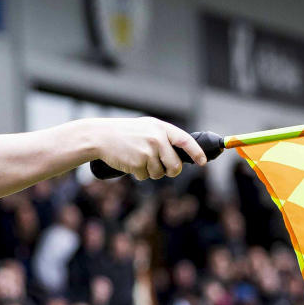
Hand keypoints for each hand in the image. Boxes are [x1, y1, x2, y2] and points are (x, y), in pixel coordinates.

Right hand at [89, 117, 206, 180]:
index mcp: (161, 128)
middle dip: (171, 171)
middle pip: (175, 165)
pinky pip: (145, 176)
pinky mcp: (138, 163)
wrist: (101, 136)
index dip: (196, 152)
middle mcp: (157, 139)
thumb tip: (180, 155)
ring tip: (139, 159)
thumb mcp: (147, 128)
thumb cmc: (125, 133)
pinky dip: (138, 174)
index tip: (202, 162)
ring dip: (150, 172)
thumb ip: (163, 138)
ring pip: (159, 173)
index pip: (185, 141)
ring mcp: (148, 152)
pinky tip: (130, 162)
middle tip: (165, 170)